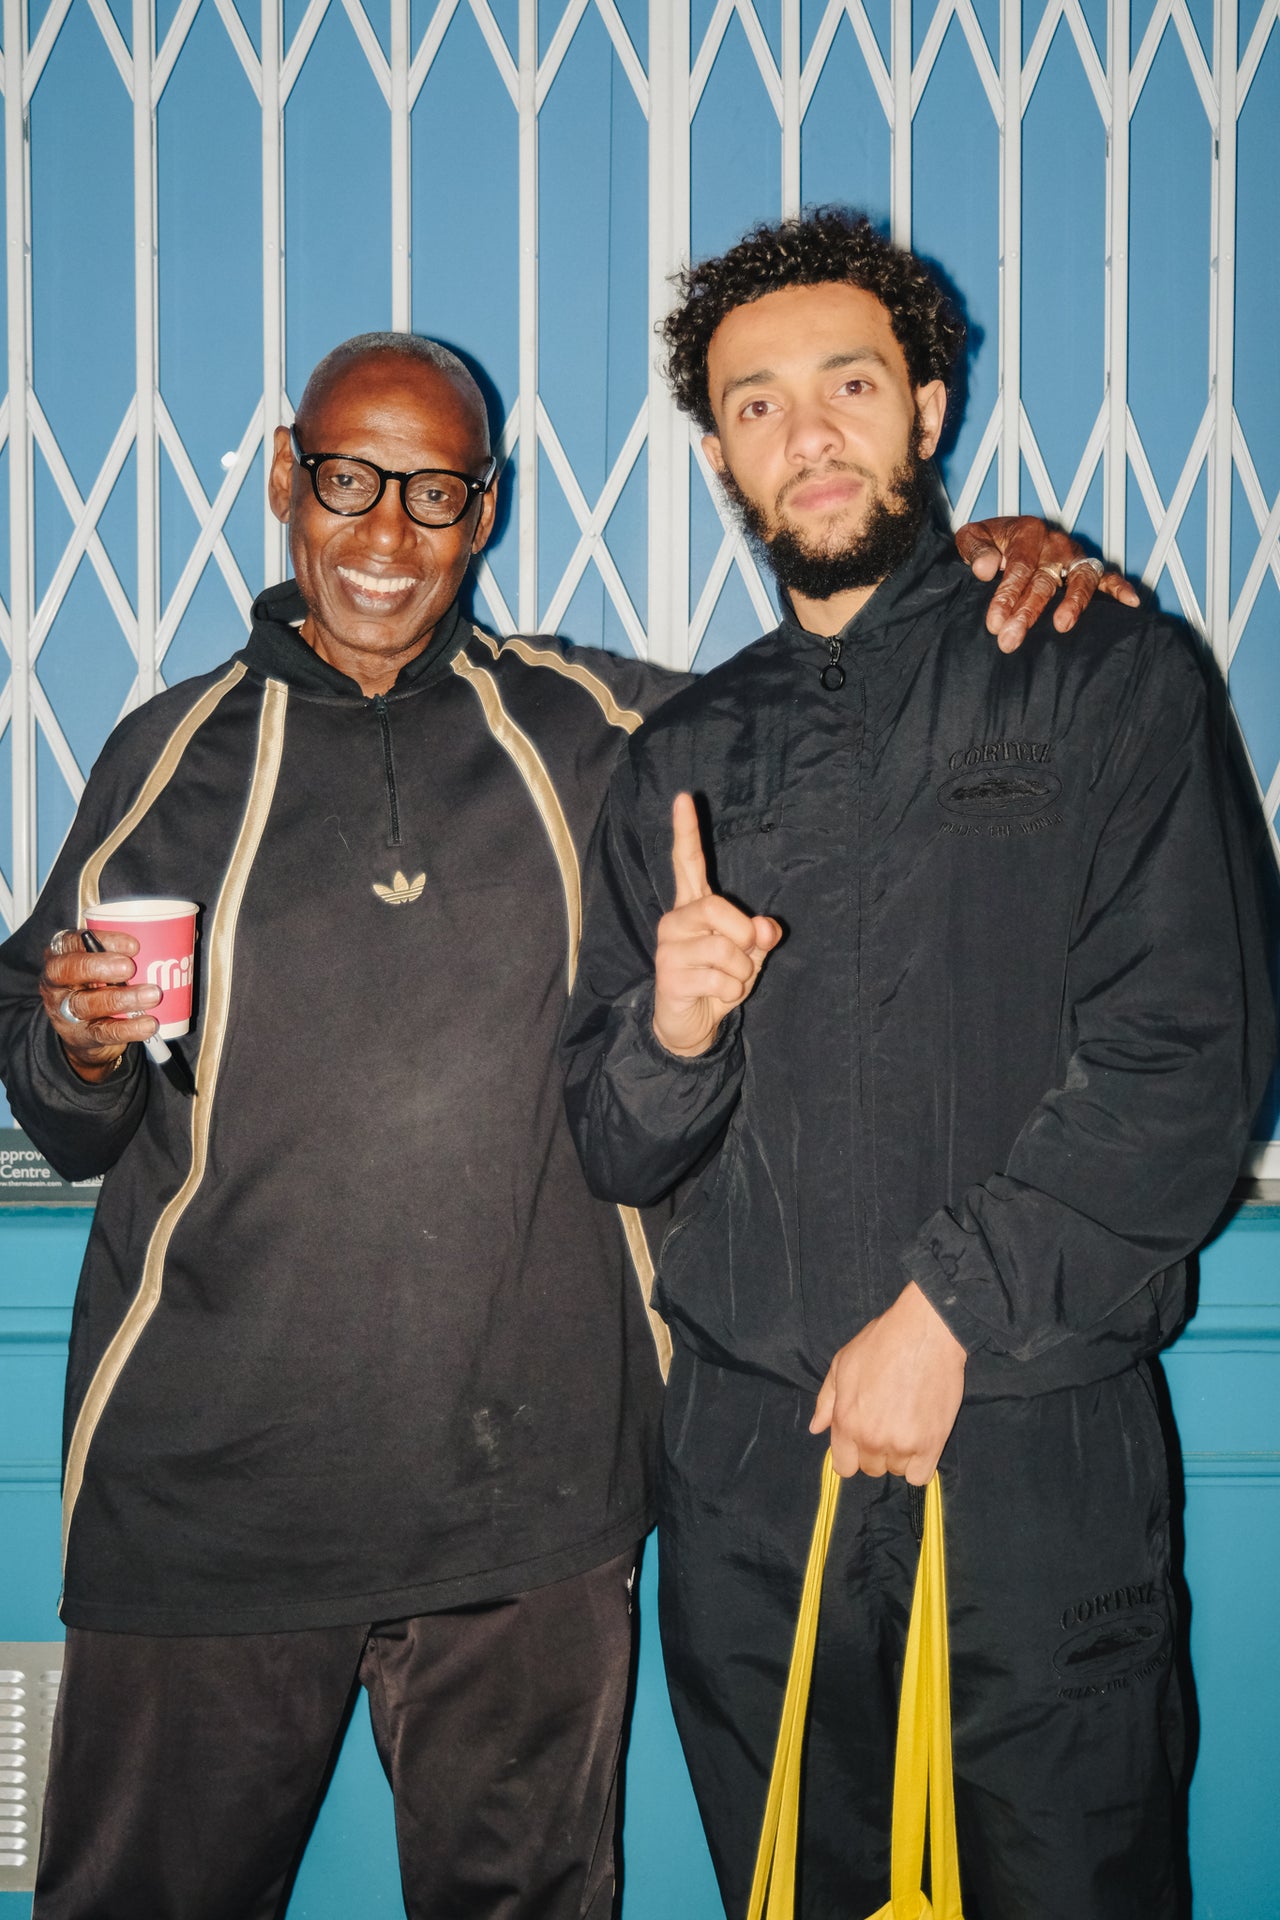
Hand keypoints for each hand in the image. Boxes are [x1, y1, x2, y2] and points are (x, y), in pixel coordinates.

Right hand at [39, 929, 159, 1082]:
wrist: (86, 1035)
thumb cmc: (99, 987)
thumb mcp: (104, 966)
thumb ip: (123, 954)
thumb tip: (171, 943)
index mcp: (61, 956)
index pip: (72, 941)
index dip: (101, 941)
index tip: (133, 945)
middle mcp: (56, 982)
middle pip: (68, 971)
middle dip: (100, 967)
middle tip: (130, 968)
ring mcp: (64, 1011)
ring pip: (86, 1004)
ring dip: (121, 998)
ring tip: (152, 995)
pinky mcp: (80, 1036)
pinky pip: (103, 1031)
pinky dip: (128, 1028)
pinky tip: (148, 1024)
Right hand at [652, 792, 781, 1057]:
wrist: (694, 1024)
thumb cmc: (720, 980)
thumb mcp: (750, 955)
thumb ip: (759, 935)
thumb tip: (766, 929)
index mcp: (694, 907)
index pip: (687, 863)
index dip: (686, 832)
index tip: (684, 798)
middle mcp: (676, 921)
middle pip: (714, 907)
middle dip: (743, 933)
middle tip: (748, 952)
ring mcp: (668, 948)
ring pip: (722, 949)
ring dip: (740, 972)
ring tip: (728, 981)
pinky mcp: (668, 976)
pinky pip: (718, 978)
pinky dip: (731, 991)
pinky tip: (717, 996)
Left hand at [810, 1282, 966, 1484]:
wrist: (924, 1333)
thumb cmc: (880, 1343)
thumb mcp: (842, 1365)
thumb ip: (826, 1401)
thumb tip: (816, 1428)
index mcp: (846, 1421)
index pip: (843, 1466)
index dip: (851, 1455)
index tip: (861, 1441)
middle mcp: (870, 1439)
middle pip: (870, 1469)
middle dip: (875, 1451)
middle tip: (887, 1424)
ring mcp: (901, 1444)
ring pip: (896, 1470)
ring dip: (899, 1455)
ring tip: (906, 1426)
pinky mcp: (931, 1444)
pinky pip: (920, 1476)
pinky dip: (919, 1464)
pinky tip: (921, 1442)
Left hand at [955, 516, 1139, 653]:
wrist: (1003, 537)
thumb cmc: (989, 542)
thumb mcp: (973, 537)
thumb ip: (976, 550)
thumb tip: (987, 568)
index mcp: (1027, 532)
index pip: (1019, 567)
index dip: (1007, 595)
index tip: (995, 623)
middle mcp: (1054, 543)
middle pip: (1044, 579)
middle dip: (1028, 611)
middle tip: (1010, 638)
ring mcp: (1073, 556)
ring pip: (1079, 578)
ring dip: (1073, 603)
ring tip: (1062, 626)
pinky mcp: (1086, 568)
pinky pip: (1108, 577)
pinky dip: (1120, 588)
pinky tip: (1131, 603)